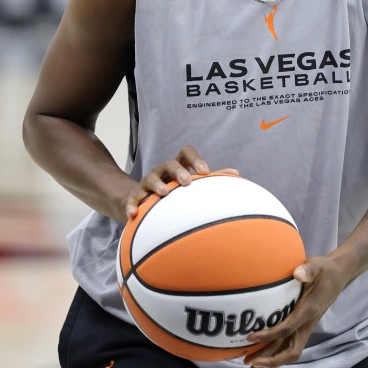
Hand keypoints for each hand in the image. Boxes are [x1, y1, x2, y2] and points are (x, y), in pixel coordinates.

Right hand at [124, 145, 238, 219]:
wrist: (144, 200)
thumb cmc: (175, 191)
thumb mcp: (191, 183)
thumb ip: (211, 179)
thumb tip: (235, 173)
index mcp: (178, 166)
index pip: (186, 152)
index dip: (195, 158)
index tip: (205, 171)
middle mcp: (162, 171)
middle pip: (169, 164)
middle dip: (177, 171)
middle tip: (187, 181)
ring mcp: (147, 183)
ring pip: (150, 178)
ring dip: (157, 185)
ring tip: (164, 193)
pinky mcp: (135, 197)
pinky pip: (132, 199)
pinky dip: (133, 205)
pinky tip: (134, 214)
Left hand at [243, 255, 347, 367]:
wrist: (338, 275)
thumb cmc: (325, 270)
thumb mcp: (318, 265)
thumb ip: (308, 269)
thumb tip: (297, 273)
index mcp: (308, 311)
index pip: (287, 329)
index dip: (269, 335)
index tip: (250, 337)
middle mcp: (307, 324)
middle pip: (290, 351)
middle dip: (271, 360)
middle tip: (249, 363)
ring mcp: (305, 327)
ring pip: (289, 351)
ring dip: (271, 361)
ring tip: (250, 365)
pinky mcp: (303, 326)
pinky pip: (289, 345)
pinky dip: (276, 354)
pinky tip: (261, 355)